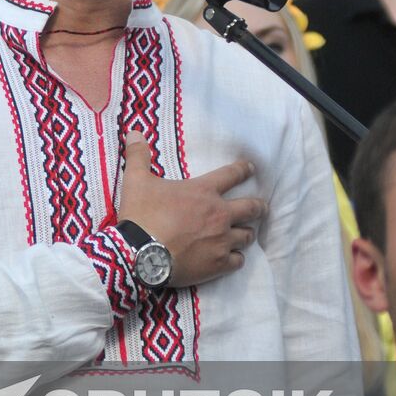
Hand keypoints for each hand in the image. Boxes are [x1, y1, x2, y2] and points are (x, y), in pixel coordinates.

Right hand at [117, 132, 262, 287]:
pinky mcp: (218, 264)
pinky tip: (233, 259)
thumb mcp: (135, 181)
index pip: (231, 175)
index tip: (251, 168)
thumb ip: (138, 156)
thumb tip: (133, 132)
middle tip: (261, 207)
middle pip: (251, 207)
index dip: (243, 170)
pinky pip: (238, 261)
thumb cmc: (142, 215)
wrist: (140, 254)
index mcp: (203, 192)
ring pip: (247, 235)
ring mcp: (222, 240)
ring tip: (246, 234)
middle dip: (258, 206)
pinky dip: (236, 259)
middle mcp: (219, 214)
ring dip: (246, 233)